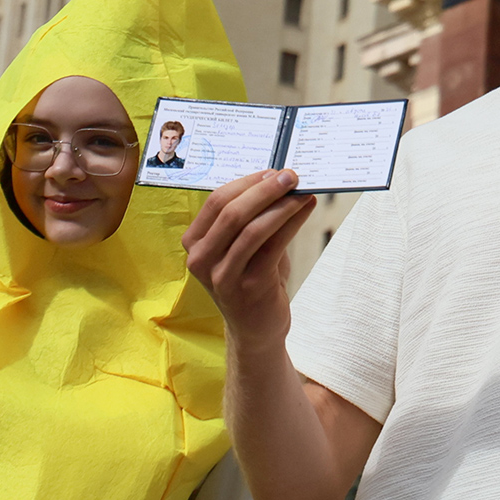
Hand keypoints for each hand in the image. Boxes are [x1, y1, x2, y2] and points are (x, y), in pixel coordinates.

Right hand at [182, 169, 315, 346]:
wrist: (256, 328)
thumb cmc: (252, 278)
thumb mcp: (242, 246)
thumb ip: (252, 217)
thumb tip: (279, 180)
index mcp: (195, 242)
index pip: (216, 202)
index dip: (247, 183)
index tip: (273, 171)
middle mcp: (201, 259)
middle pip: (231, 212)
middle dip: (264, 189)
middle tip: (291, 175)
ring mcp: (222, 275)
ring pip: (251, 228)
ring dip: (281, 205)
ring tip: (302, 192)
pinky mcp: (248, 287)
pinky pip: (271, 246)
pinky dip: (291, 223)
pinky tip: (305, 211)